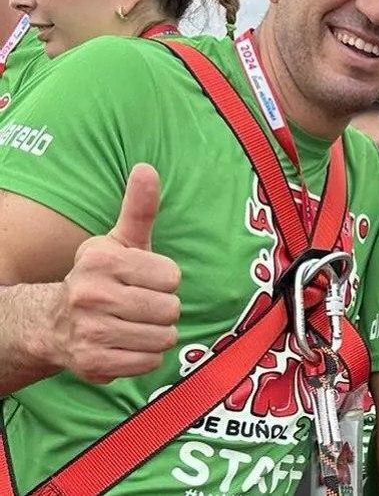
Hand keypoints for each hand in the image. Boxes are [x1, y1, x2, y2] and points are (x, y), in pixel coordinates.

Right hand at [44, 164, 181, 383]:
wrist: (53, 322)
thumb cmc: (103, 276)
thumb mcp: (120, 240)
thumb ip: (139, 207)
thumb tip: (146, 168)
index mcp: (101, 261)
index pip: (171, 277)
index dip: (164, 280)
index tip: (144, 280)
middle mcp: (90, 295)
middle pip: (170, 309)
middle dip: (163, 309)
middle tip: (140, 305)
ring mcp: (89, 332)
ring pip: (163, 337)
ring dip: (157, 334)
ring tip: (134, 325)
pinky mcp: (93, 363)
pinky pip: (149, 362)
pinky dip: (146, 356)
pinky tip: (127, 345)